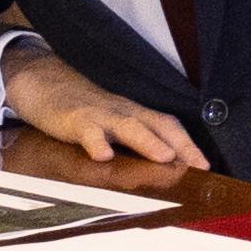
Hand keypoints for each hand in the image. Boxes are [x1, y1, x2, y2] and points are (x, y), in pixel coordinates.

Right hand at [4, 51, 205, 171]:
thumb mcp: (110, 125)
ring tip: (164, 157)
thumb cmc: (82, 110)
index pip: (169, 126)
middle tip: (198, 165)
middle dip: (181, 145)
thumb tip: (159, 168)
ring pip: (128, 126)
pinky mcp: (75, 119)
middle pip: (158, 124)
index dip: (188, 145)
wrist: (44, 82)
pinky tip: (103, 156)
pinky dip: (96, 142)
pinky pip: (87, 131)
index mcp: (134, 114)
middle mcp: (123, 112)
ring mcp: (100, 114)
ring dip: (148, 142)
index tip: (206, 166)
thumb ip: (131, 143)